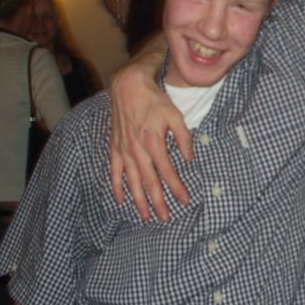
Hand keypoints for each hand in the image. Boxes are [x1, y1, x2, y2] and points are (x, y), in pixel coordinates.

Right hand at [109, 53, 192, 220]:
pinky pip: (114, 171)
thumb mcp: (175, 114)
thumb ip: (184, 137)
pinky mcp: (115, 147)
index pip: (167, 172)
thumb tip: (189, 158)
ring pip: (131, 181)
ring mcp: (124, 150)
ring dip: (138, 200)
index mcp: (153, 142)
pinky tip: (120, 200)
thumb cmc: (155, 100)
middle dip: (157, 202)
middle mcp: (137, 150)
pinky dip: (116, 186)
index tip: (185, 201)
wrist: (128, 86)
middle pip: (148, 182)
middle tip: (165, 218)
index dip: (176, 188)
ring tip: (145, 216)